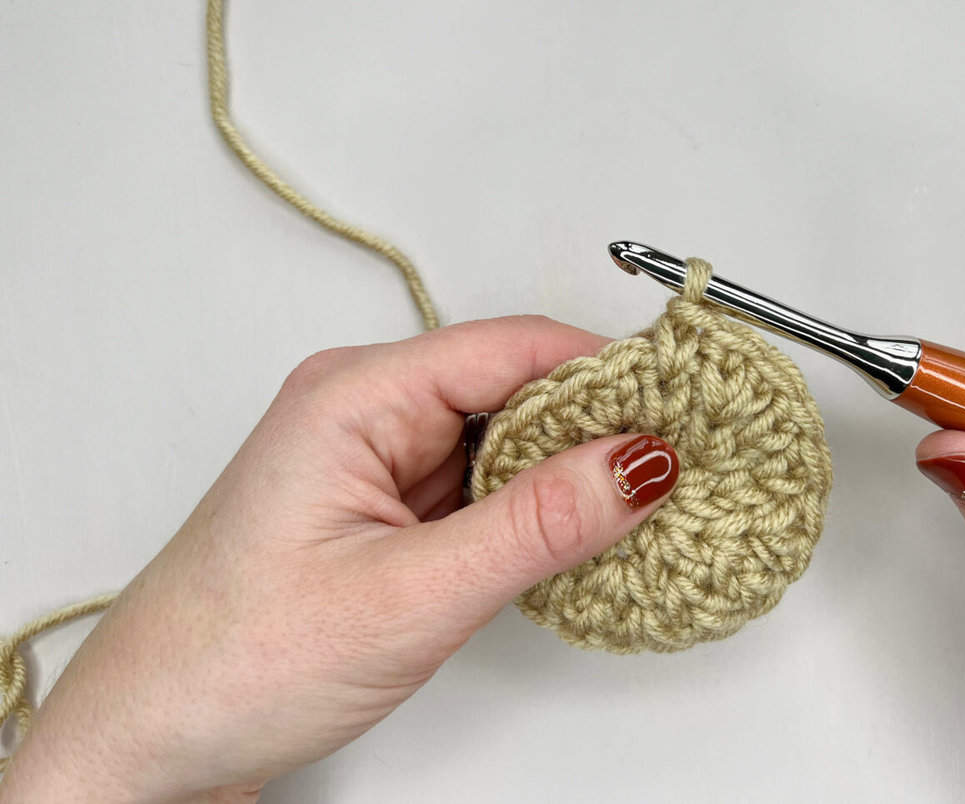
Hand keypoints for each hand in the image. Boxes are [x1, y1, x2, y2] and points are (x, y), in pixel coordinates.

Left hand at [0, 316, 678, 802]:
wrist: (153, 743)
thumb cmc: (231, 662)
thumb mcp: (410, 594)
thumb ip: (536, 524)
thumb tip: (636, 463)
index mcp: (353, 397)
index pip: (512, 348)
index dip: (607, 370)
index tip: (685, 403)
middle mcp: (363, 411)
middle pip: (513, 384)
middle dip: (598, 422)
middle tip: (679, 462)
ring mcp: (374, 460)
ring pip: (502, 438)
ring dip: (567, 470)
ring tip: (640, 502)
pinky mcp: (385, 507)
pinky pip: (481, 483)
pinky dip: (532, 506)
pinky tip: (574, 533)